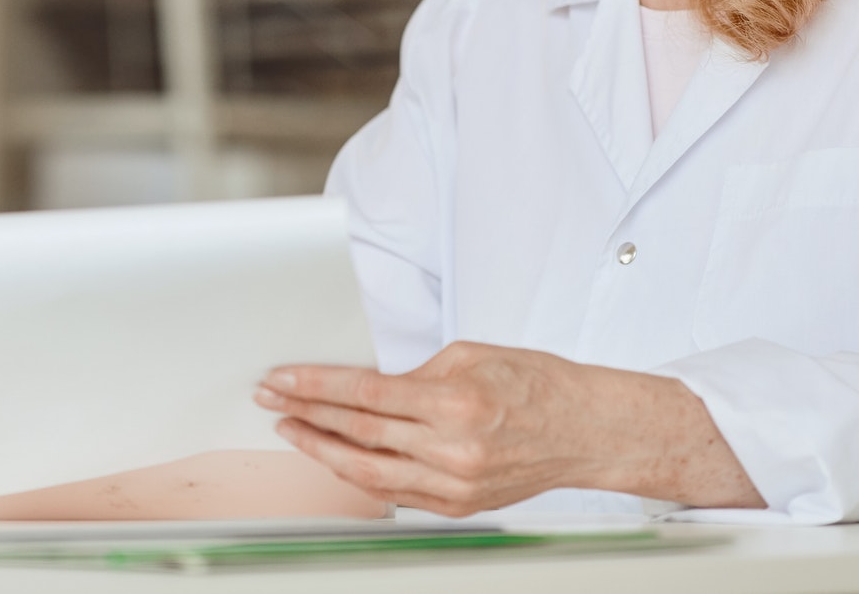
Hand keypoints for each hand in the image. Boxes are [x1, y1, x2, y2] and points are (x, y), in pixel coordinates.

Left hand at [256, 341, 762, 515]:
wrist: (587, 429)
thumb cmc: (535, 384)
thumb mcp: (470, 355)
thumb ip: (413, 373)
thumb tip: (363, 385)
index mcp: (454, 402)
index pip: (364, 394)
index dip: (314, 386)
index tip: (280, 379)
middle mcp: (453, 448)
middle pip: (358, 433)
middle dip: (306, 414)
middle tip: (270, 400)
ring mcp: (455, 484)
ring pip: (369, 472)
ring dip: (322, 450)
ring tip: (292, 430)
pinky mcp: (459, 504)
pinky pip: (395, 492)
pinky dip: (360, 475)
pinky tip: (335, 458)